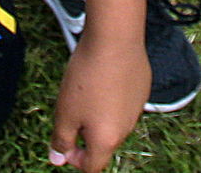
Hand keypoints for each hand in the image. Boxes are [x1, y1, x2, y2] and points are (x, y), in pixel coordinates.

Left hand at [49, 32, 148, 171]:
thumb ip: (61, 140)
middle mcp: (126, 128)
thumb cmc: (88, 77)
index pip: (92, 166)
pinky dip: (112, 96)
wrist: (115, 39)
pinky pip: (125, 102)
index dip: (74, 160)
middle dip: (85, 132)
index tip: (64, 141)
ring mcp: (137, 108)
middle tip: (72, 108)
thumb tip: (57, 159)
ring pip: (114, 121)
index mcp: (107, 140)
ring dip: (99, 113)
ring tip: (87, 88)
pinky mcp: (142, 88)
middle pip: (104, 143)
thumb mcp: (65, 112)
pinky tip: (103, 76)